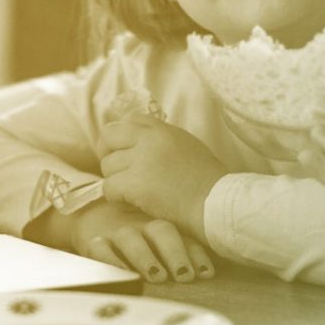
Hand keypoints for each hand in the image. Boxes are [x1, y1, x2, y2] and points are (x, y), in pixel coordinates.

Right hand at [62, 200, 214, 283]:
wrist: (93, 215)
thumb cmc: (137, 231)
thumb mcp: (160, 237)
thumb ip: (183, 250)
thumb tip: (207, 273)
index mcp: (162, 223)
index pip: (184, 236)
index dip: (195, 254)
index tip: (205, 274)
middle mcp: (142, 224)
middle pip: (161, 231)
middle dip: (174, 252)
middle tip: (183, 275)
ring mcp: (117, 231)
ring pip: (130, 239)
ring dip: (145, 257)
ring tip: (157, 277)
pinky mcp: (93, 240)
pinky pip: (100, 248)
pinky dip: (111, 261)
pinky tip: (123, 275)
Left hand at [98, 116, 227, 237]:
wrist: (217, 205)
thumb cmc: (209, 182)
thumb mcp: (188, 147)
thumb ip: (164, 141)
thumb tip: (140, 143)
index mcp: (164, 130)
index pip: (129, 119)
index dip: (120, 136)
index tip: (122, 151)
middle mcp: (150, 139)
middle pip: (108, 137)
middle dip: (107, 154)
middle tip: (117, 172)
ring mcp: (141, 160)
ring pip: (107, 166)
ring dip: (116, 181)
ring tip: (131, 193)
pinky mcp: (135, 184)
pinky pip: (109, 188)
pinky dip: (117, 199)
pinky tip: (132, 205)